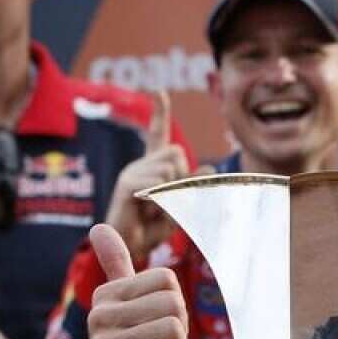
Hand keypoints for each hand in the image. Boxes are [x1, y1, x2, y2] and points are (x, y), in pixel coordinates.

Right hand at [87, 223, 187, 338]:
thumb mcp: (124, 306)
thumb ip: (115, 267)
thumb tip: (98, 227)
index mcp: (107, 295)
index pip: (167, 281)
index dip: (175, 306)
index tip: (156, 324)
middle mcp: (99, 316)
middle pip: (173, 305)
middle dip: (178, 331)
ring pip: (172, 332)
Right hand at [104, 90, 187, 261]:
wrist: (130, 246)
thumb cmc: (152, 227)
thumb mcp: (181, 205)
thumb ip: (194, 186)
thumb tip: (210, 165)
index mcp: (153, 166)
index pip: (157, 134)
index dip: (159, 112)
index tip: (158, 92)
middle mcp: (141, 164)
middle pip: (177, 153)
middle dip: (182, 178)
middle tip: (167, 202)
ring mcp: (132, 172)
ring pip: (171, 168)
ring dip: (172, 193)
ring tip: (156, 210)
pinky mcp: (128, 184)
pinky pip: (159, 183)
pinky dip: (161, 200)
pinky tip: (147, 212)